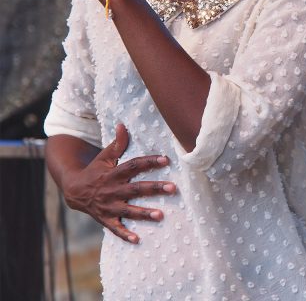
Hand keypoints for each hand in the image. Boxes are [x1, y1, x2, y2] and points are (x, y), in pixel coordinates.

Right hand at [62, 124, 175, 243]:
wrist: (74, 191)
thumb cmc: (95, 171)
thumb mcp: (104, 156)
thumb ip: (117, 143)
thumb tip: (122, 124)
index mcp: (114, 173)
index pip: (134, 165)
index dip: (149, 162)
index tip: (165, 160)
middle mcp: (113, 189)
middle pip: (136, 189)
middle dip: (154, 188)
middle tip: (173, 188)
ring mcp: (109, 206)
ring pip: (128, 210)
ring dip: (144, 213)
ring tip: (160, 215)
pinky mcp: (105, 219)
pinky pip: (115, 228)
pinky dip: (124, 234)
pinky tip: (137, 239)